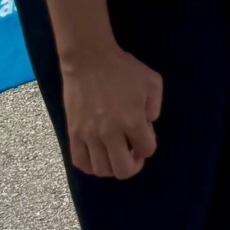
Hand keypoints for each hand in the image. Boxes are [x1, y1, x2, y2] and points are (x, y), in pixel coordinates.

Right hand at [59, 44, 162, 179]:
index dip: (148, 147)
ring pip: (101, 170)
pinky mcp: (73, 133)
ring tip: (115, 153)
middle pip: (123, 170)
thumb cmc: (123, 69)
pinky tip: (98, 157)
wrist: (89, 60)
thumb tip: (147, 126)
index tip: (144, 136)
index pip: (147, 150)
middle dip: (133, 165)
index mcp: (133, 121)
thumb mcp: (152, 82)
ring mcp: (89, 135)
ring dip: (112, 166)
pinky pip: (80, 162)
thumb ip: (155, 107)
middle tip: (132, 152)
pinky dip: (91, 166)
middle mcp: (110, 133)